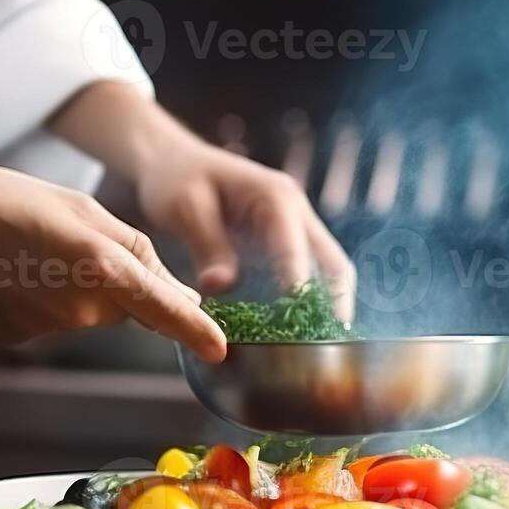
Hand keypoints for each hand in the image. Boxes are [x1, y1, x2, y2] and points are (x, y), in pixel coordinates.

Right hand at [0, 132, 227, 360]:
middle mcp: (75, 311)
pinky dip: (39, 298)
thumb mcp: (75, 205)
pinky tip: (4, 269)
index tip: (220, 350)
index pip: (163, 310)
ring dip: (73, 287)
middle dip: (113, 280)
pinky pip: (48, 319)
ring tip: (25, 247)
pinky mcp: (15, 339)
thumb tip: (177, 290)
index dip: (194, 331)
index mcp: (97, 269)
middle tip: (66, 237)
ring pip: (84, 312)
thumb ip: (133, 248)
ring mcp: (43, 330)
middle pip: (122, 305)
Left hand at [47, 83, 354, 319]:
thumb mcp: (185, 207)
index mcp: (274, 196)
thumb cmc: (176, 178)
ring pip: (328, 269)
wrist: (173, 162)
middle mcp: (294, 210)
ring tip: (324, 345)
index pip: (295, 245)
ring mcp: (294, 226)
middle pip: (332, 261)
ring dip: (329, 305)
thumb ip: (207, 245)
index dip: (300, 282)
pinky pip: (309, 273)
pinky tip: (301, 332)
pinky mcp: (285, 242)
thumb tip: (223, 286)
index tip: (300, 318)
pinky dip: (311, 301)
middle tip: (330, 343)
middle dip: (335, 301)